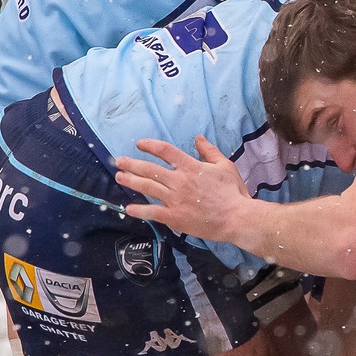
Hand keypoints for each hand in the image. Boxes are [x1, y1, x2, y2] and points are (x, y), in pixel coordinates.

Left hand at [115, 136, 252, 238]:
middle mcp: (179, 181)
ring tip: (119, 177)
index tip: (140, 144)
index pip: (166, 151)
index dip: (150, 145)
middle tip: (119, 161)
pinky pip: (152, 212)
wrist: (236, 217)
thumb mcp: (225, 166)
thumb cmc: (233, 192)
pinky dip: (139, 210)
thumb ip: (209, 151)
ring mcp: (175, 199)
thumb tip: (198, 138)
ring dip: (131, 181)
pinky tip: (128, 208)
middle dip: (132, 164)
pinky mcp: (175, 217)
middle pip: (150, 169)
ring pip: (147, 188)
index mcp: (191, 167)